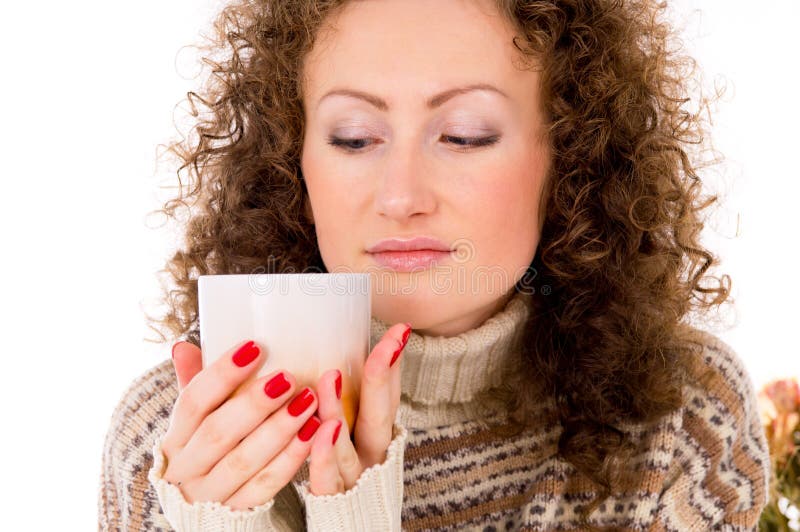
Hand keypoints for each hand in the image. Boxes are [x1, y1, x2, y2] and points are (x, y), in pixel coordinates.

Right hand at [163, 339, 321, 509]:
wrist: (205, 507)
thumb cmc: (205, 448)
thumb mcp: (196, 420)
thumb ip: (193, 383)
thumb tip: (183, 346)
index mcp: (175, 439)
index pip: (193, 402)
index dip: (222, 374)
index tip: (254, 348)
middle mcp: (187, 468)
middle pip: (218, 433)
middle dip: (255, 403)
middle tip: (287, 378)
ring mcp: (212, 494)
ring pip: (245, 460)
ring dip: (280, 429)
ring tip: (308, 401)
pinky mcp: (239, 510)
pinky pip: (267, 484)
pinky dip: (291, 458)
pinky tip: (313, 433)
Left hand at [307, 323, 410, 494]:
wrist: (352, 529)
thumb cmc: (346, 475)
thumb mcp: (354, 436)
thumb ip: (348, 403)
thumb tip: (329, 356)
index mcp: (377, 435)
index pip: (389, 394)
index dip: (394, 363)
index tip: (399, 330)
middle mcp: (373, 454)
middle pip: (379, 413)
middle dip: (382, 375)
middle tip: (389, 342)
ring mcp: (356, 477)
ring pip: (349, 443)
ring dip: (339, 409)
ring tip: (331, 377)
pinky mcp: (333, 497)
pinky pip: (327, 477)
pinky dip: (323, 454)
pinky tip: (320, 431)